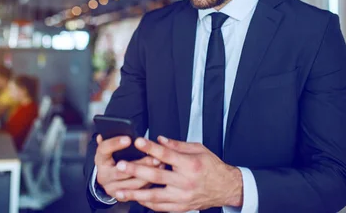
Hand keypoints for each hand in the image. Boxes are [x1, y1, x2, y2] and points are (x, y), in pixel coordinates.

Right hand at [93, 135, 162, 198]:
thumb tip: (114, 126)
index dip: (115, 143)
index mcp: (100, 159)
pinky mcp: (120, 196)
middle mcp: (103, 175)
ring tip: (160, 164)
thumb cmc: (112, 158)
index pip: (104, 149)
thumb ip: (114, 139)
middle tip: (154, 156)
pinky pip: (136, 192)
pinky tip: (158, 175)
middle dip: (140, 164)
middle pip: (121, 170)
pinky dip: (148, 183)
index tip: (128, 139)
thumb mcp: (110, 148)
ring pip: (131, 183)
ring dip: (147, 174)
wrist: (108, 179)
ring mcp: (111, 188)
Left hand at [114, 136, 242, 211]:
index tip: (138, 141)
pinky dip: (146, 204)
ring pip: (154, 196)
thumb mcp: (199, 149)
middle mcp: (185, 182)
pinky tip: (135, 199)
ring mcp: (182, 197)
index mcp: (190, 165)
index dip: (151, 148)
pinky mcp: (181, 207)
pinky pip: (160, 207)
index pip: (166, 155)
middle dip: (136, 170)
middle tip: (120, 165)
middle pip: (156, 176)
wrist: (225, 188)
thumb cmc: (212, 166)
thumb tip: (159, 139)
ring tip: (119, 191)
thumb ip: (177, 145)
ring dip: (135, 193)